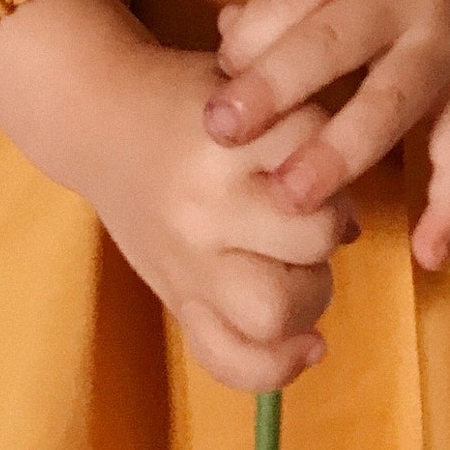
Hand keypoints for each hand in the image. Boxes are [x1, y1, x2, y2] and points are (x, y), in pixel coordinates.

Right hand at [0, 0, 359, 392]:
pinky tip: (307, 344)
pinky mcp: (176, 300)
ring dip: (310, 293)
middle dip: (327, 225)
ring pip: (274, 310)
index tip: (311, 149)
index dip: (331, 150)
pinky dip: (276, 367)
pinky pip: (229, 361)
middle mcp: (206, 206)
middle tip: (308, 210)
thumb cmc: (187, 94)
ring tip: (298, 264)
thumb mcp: (245, 82)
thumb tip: (350, 223)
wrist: (98, 116)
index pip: (318, 151)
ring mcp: (187, 262)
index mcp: (226, 136)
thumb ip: (301, 128)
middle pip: (311, 237)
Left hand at [204, 0, 449, 270]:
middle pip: (337, 42)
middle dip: (278, 88)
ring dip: (341, 152)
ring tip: (291, 197)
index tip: (212, 87)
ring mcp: (443, 47)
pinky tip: (427, 255)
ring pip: (394, 102)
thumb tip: (226, 36)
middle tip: (224, 132)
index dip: (251, 38)